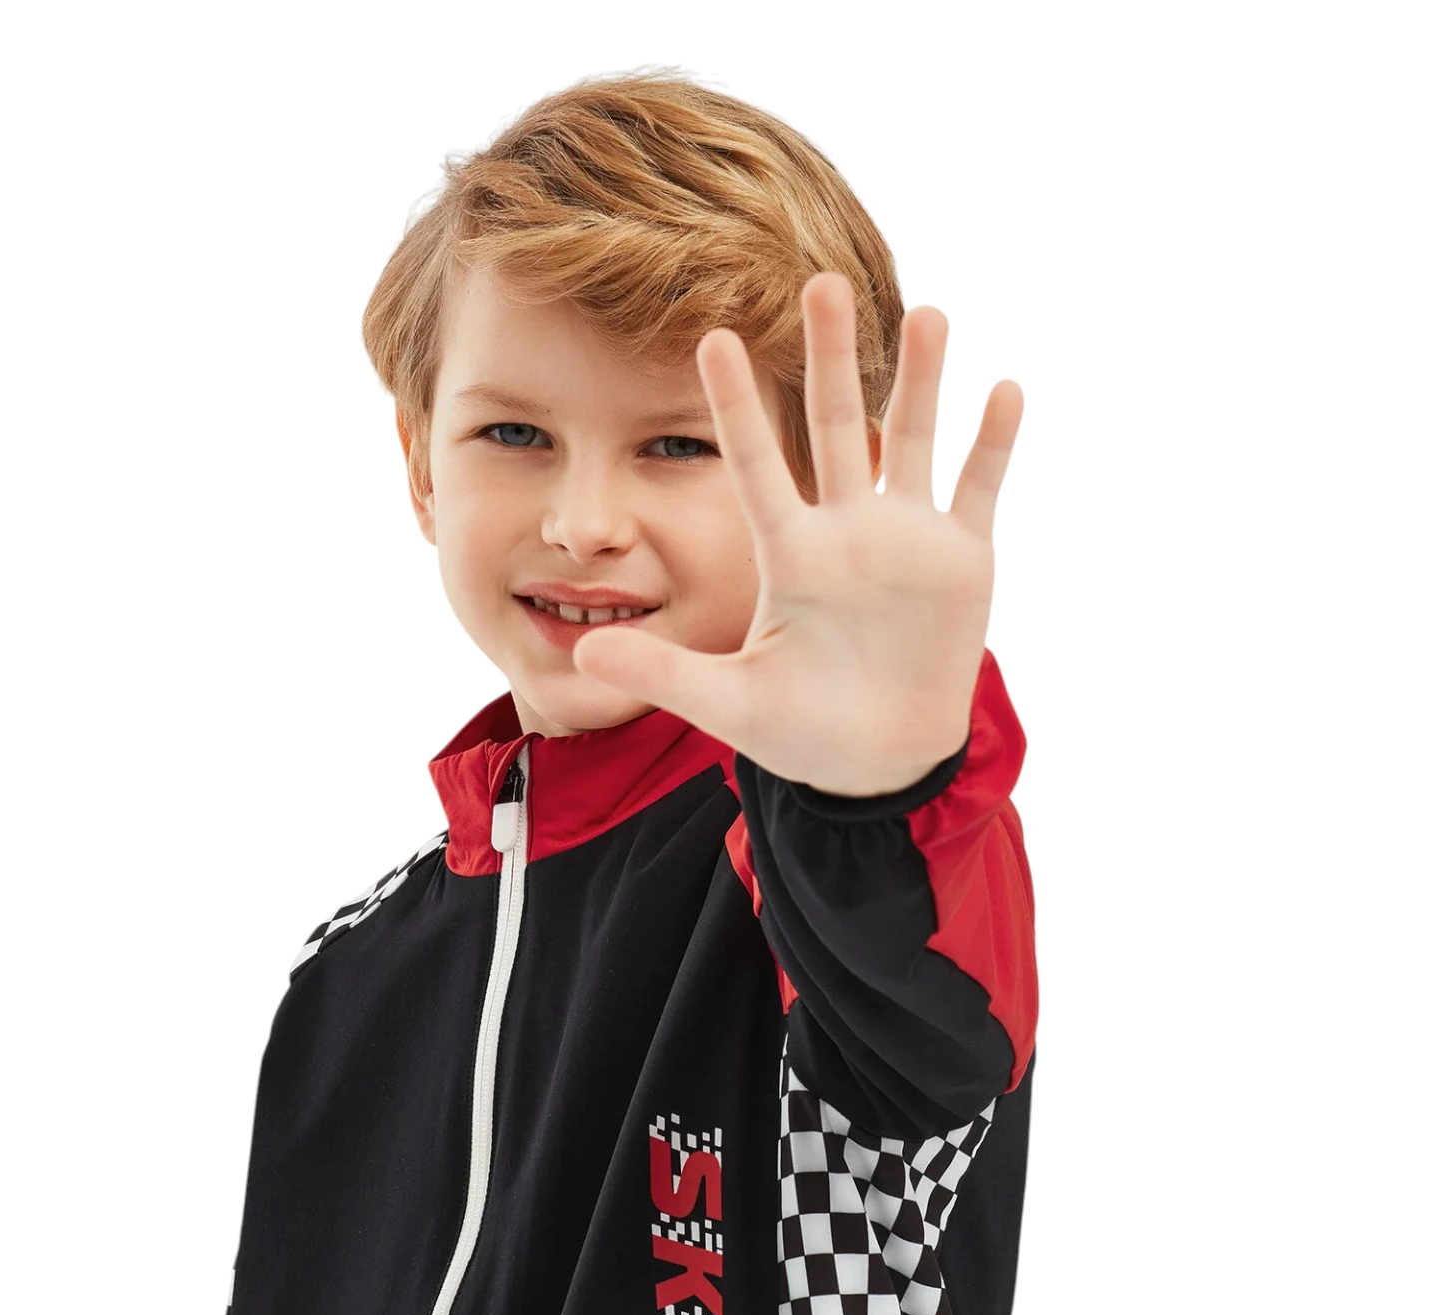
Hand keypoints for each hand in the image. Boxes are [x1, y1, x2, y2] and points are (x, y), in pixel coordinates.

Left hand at [574, 273, 1022, 796]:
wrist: (873, 764)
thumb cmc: (800, 728)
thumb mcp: (727, 705)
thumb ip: (660, 675)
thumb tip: (579, 659)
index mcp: (790, 556)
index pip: (755, 467)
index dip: (736, 408)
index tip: (712, 336)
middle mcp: (846, 531)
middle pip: (837, 428)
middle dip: (832, 359)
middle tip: (823, 280)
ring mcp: (906, 541)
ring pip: (913, 440)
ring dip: (922, 380)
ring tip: (928, 313)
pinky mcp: (961, 563)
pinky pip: (978, 490)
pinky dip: (993, 444)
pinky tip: (1005, 389)